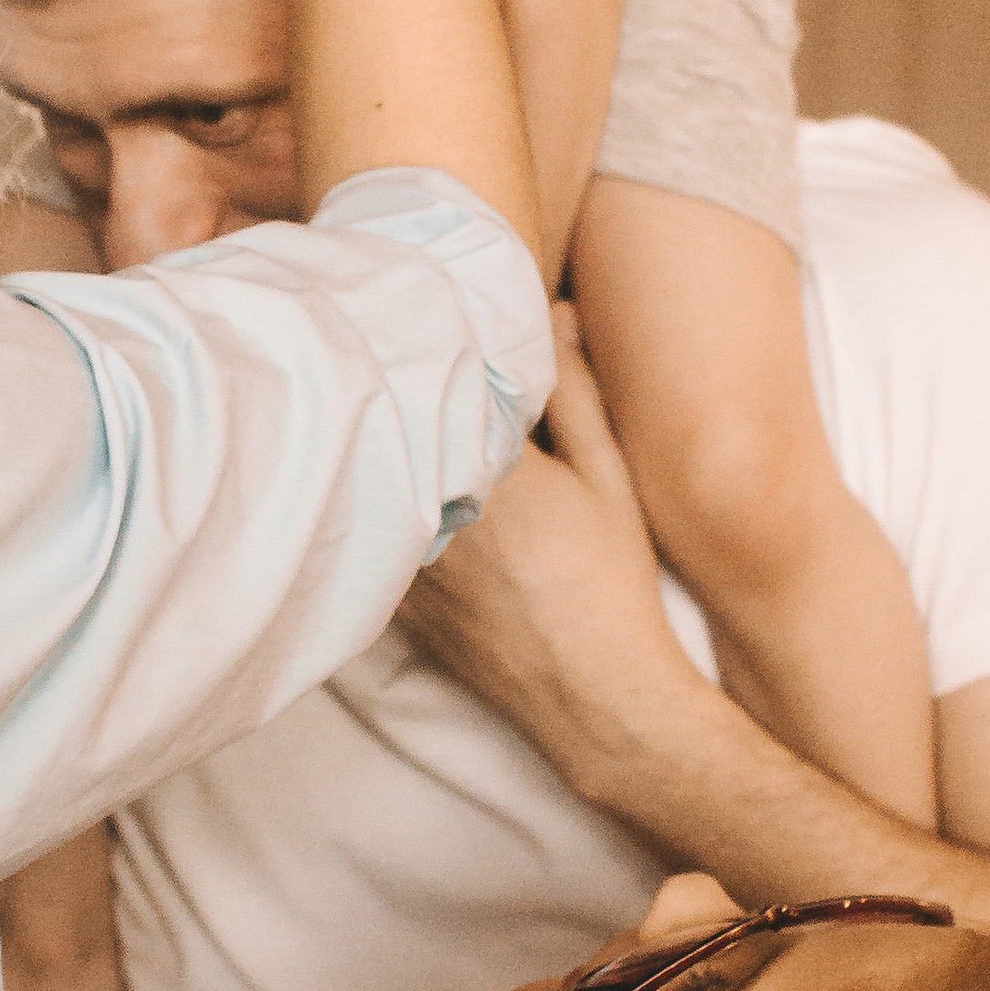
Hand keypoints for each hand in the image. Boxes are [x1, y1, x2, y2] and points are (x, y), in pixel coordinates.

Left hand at [398, 314, 689, 769]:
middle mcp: (430, 501)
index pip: (440, 373)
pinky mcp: (393, 593)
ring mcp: (403, 554)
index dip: (435, 334)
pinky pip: (380, 526)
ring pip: (383, 471)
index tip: (426, 299)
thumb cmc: (609, 580)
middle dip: (405, 381)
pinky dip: (387, 498)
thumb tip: (554, 313)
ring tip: (387, 397)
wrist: (592, 692)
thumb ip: (575, 388)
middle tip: (395, 331)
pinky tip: (397, 479)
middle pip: (400, 419)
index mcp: (483, 460)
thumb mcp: (605, 474)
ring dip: (390, 439)